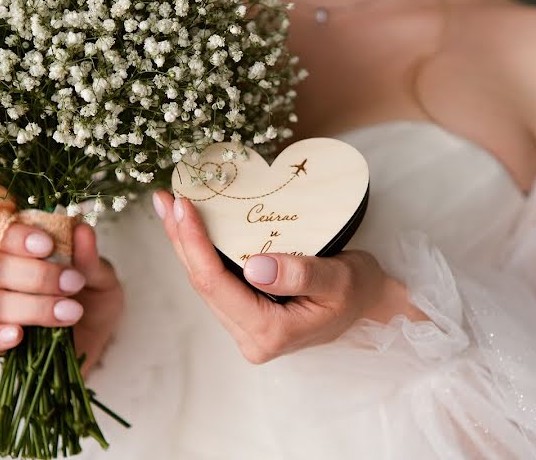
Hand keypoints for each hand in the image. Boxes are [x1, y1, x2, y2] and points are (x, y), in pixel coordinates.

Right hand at [0, 221, 123, 375]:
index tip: (47, 246)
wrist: (95, 337)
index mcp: (19, 247)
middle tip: (73, 282)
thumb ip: (88, 258)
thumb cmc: (91, 296)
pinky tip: (18, 334)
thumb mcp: (100, 276)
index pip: (0, 232)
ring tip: (71, 311)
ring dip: (33, 307)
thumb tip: (82, 231)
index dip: (18, 237)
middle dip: (37, 275)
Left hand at [152, 190, 426, 363]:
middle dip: (181, 240)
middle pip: (203, 284)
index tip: (183, 206)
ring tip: (169, 206)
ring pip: (205, 282)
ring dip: (185, 243)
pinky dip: (201, 250)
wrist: (370, 306)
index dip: (194, 245)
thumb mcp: (341, 279)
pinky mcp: (246, 313)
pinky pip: (216, 280)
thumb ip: (303, 274)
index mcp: (269, 334)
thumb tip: (254, 267)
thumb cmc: (359, 291)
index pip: (217, 286)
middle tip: (165, 198)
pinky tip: (189, 226)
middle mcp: (250, 337)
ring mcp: (246, 327)